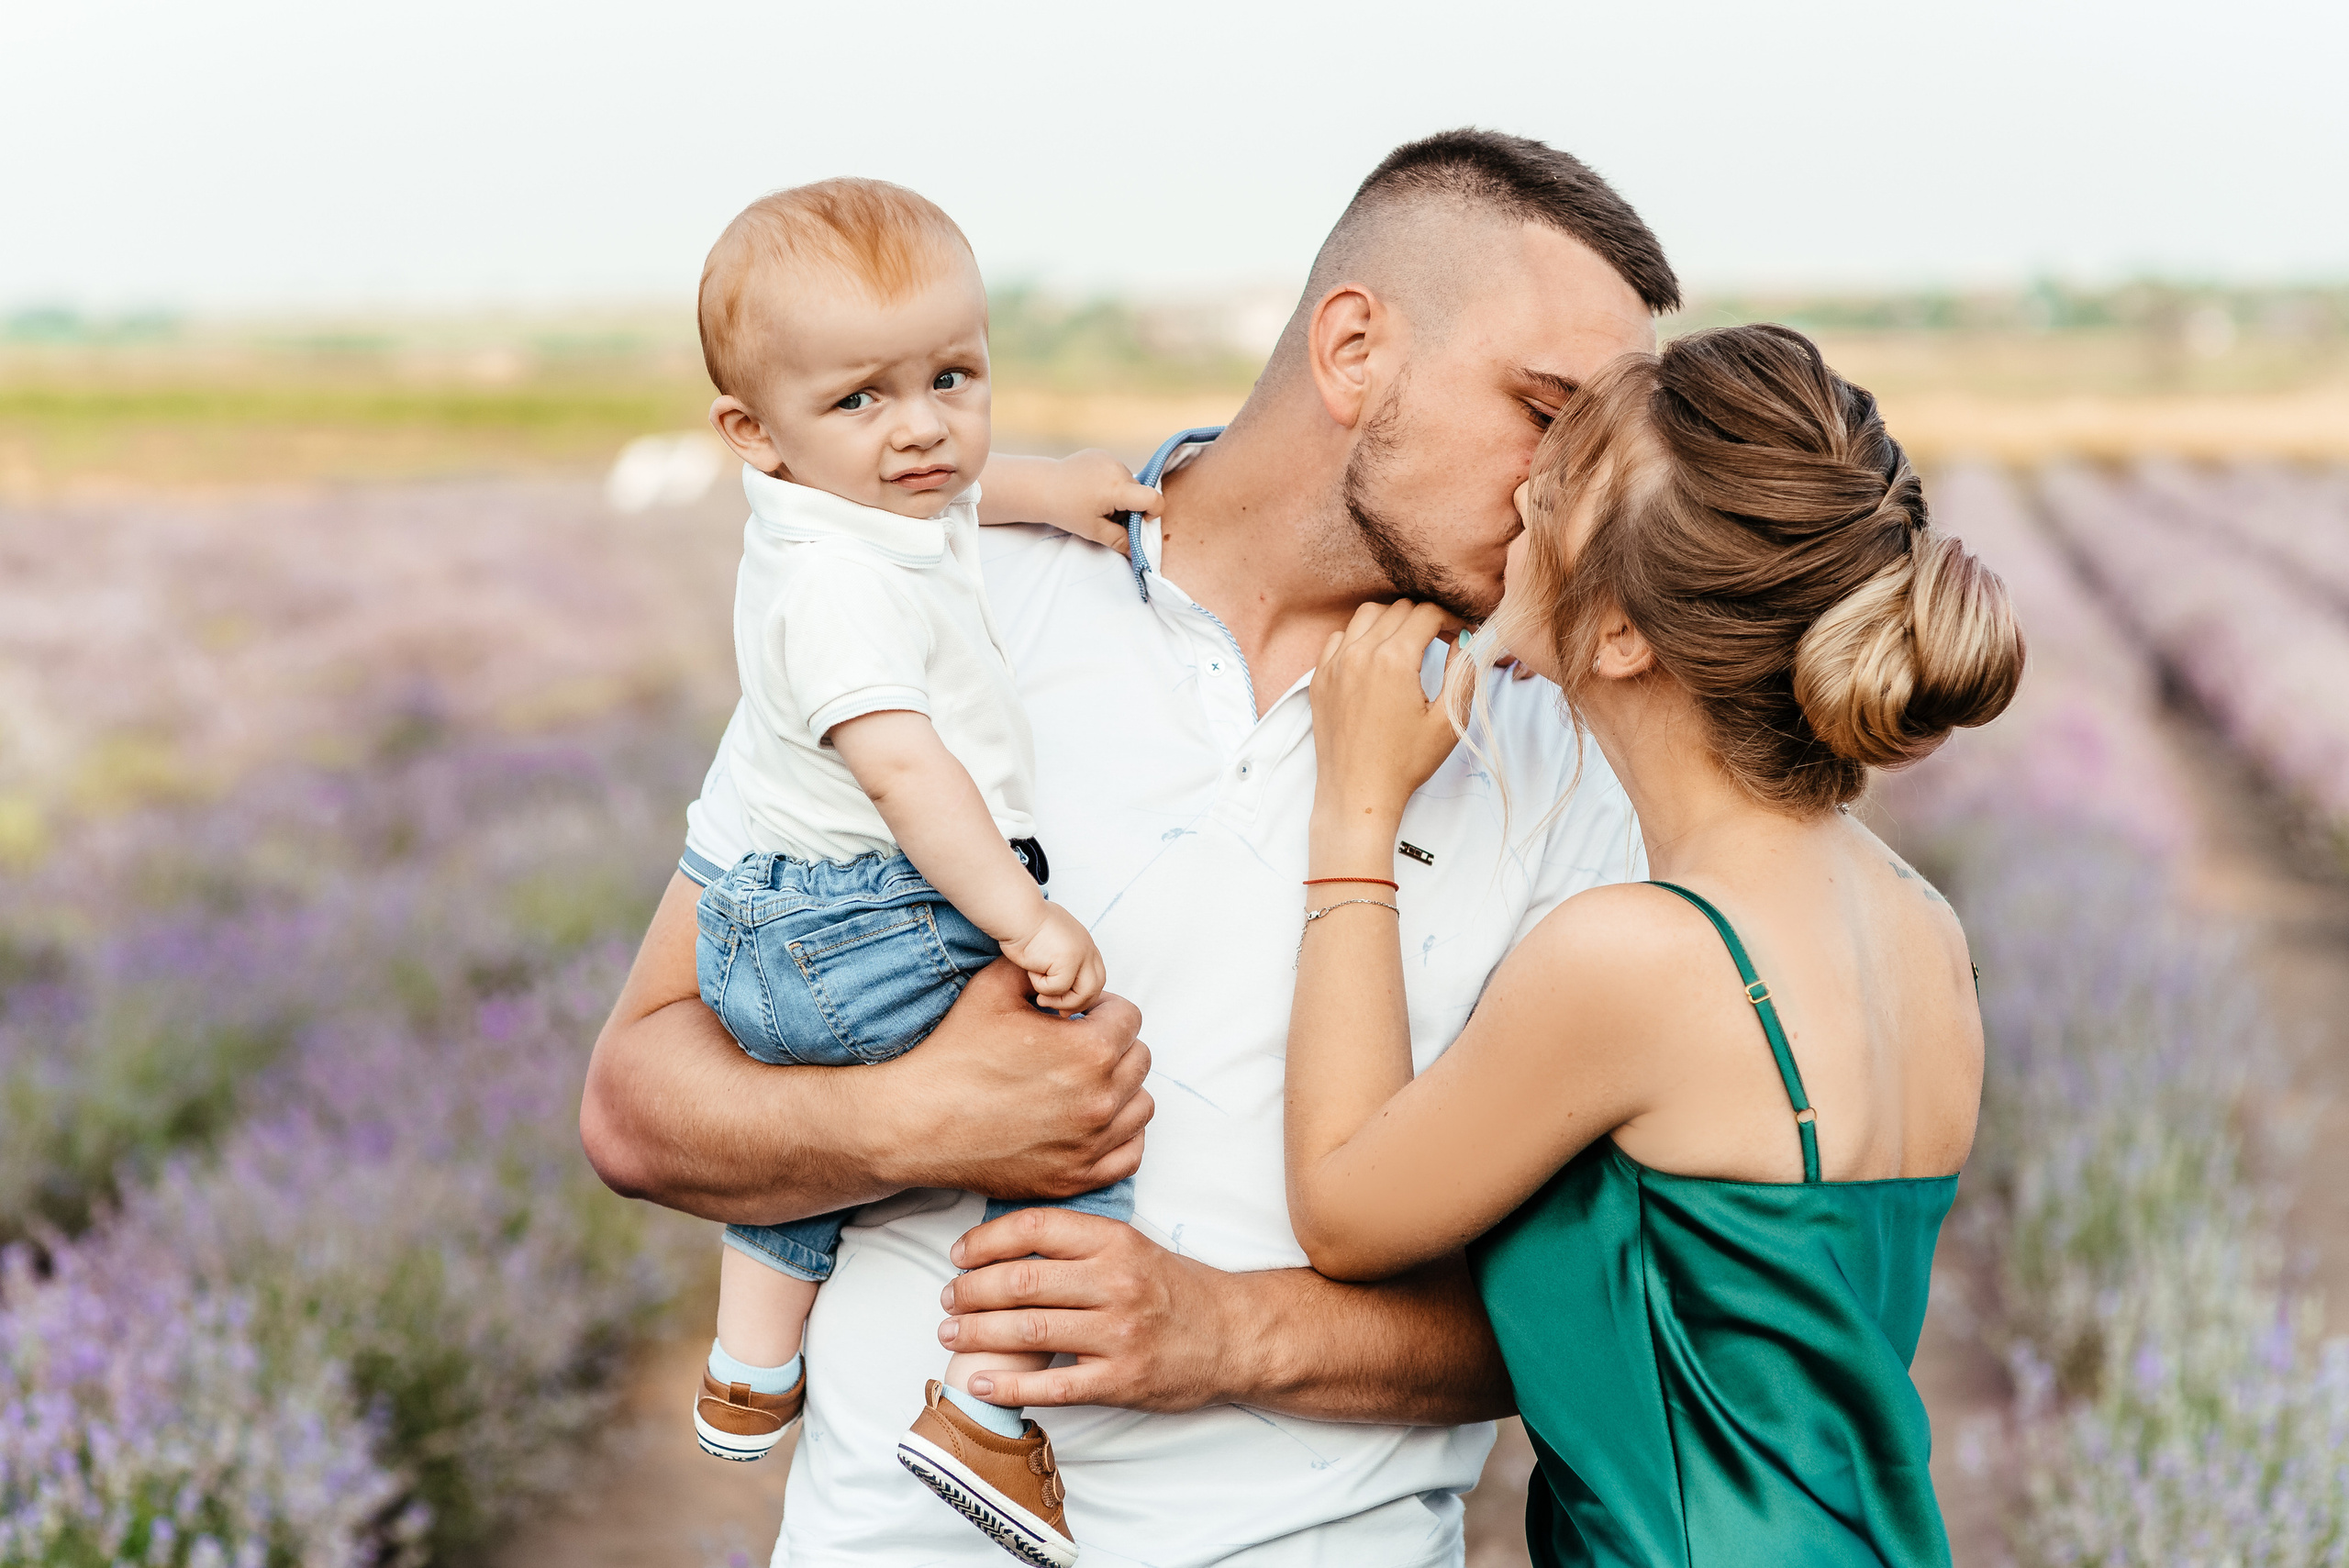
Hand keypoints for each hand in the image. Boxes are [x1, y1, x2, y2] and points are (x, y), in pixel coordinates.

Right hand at [884, 959, 1149, 1197]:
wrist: (918, 1122)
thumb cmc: (953, 1057)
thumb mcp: (993, 988)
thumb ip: (1039, 968)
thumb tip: (1061, 968)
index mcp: (1089, 1051)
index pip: (1129, 1017)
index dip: (1102, 1010)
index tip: (1078, 1018)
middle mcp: (1099, 1100)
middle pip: (1139, 1060)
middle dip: (1113, 1046)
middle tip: (1077, 1048)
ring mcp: (1091, 1144)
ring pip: (1140, 1106)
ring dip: (1121, 1089)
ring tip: (1084, 1083)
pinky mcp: (1077, 1178)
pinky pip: (1129, 1154)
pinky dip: (1120, 1136)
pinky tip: (1092, 1122)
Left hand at [936, 1209, 1237, 1411]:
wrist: (1235, 1335)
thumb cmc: (1176, 1289)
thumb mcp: (1133, 1247)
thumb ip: (1079, 1243)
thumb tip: (1008, 1242)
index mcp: (1115, 1241)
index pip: (1034, 1229)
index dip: (985, 1241)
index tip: (960, 1254)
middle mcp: (1116, 1283)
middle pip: (1021, 1281)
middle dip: (970, 1290)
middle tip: (947, 1297)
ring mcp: (1119, 1334)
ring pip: (1028, 1330)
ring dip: (977, 1333)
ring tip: (951, 1334)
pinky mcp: (1121, 1381)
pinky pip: (1053, 1385)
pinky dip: (1009, 1385)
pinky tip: (981, 1382)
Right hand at [1000, 903, 1106, 1013]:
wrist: (1016, 912)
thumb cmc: (1023, 924)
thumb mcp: (1049, 943)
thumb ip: (1059, 959)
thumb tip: (1058, 986)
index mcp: (1084, 944)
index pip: (1094, 976)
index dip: (1083, 995)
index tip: (1067, 1008)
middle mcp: (1087, 949)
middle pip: (1095, 987)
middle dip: (1077, 1004)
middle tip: (1060, 1013)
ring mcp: (1081, 955)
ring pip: (1082, 993)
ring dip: (1060, 1001)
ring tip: (1041, 998)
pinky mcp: (1068, 961)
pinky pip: (1058, 988)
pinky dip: (1042, 986)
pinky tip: (1031, 971)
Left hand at [1043, 449, 1159, 552]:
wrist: (1042, 486)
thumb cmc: (1067, 511)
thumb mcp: (1094, 531)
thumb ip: (1120, 541)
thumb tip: (1137, 552)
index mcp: (1117, 488)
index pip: (1153, 498)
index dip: (1153, 512)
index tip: (1140, 520)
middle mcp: (1117, 469)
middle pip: (1139, 491)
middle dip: (1130, 505)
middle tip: (1106, 515)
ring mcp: (1109, 458)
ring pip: (1128, 481)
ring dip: (1120, 493)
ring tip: (1095, 500)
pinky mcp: (1101, 454)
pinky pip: (1116, 471)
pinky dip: (1110, 481)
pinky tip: (1091, 488)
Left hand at [1310, 600, 1463, 860]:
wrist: (1358, 794)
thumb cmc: (1405, 764)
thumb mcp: (1449, 721)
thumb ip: (1464, 673)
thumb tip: (1466, 640)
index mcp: (1393, 660)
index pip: (1427, 613)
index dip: (1451, 617)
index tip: (1460, 632)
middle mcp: (1359, 653)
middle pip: (1399, 608)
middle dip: (1424, 617)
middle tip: (1440, 638)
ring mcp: (1334, 664)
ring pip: (1366, 614)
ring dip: (1391, 620)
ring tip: (1407, 643)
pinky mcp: (1319, 679)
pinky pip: (1339, 637)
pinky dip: (1359, 637)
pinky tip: (1373, 658)